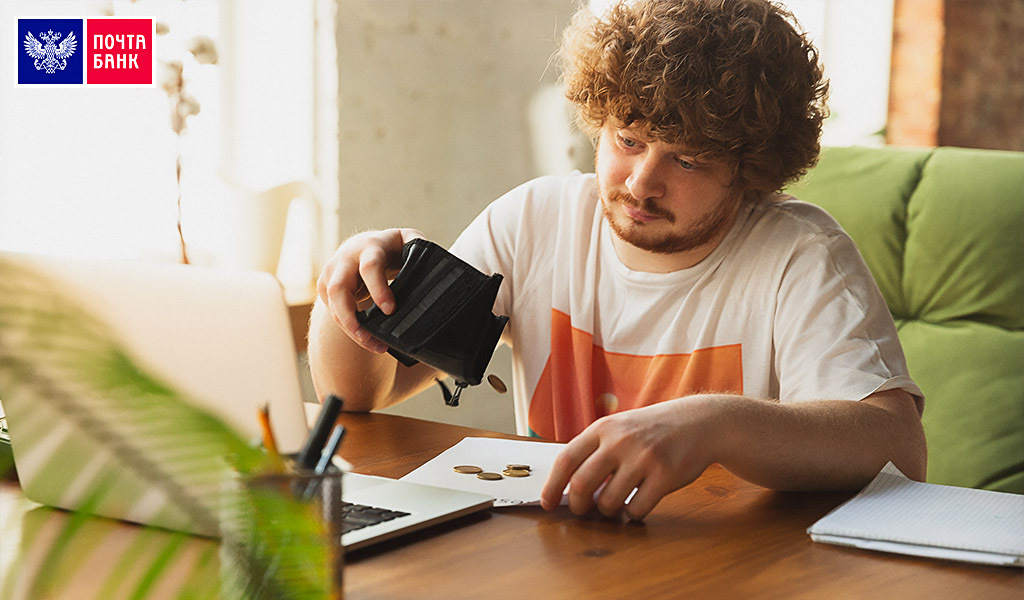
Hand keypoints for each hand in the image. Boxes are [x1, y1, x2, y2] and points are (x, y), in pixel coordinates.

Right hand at [316, 228, 424, 353]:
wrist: (362, 245)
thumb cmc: (391, 247)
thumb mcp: (408, 240)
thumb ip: (418, 246)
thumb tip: (429, 260)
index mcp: (370, 246)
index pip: (370, 267)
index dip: (378, 289)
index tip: (390, 310)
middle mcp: (346, 258)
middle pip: (338, 289)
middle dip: (351, 317)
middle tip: (370, 339)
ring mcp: (331, 273)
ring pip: (332, 305)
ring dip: (351, 329)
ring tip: (375, 345)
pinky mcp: (325, 287)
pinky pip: (333, 312)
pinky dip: (349, 329)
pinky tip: (368, 339)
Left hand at [539, 398, 717, 520]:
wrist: (698, 422)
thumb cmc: (652, 429)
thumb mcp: (619, 427)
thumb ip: (595, 450)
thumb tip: (567, 486)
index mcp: (603, 428)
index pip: (566, 459)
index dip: (552, 485)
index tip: (547, 503)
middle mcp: (620, 441)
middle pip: (583, 484)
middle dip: (578, 505)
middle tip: (583, 510)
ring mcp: (643, 458)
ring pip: (609, 502)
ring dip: (608, 511)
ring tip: (616, 503)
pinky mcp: (665, 475)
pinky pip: (637, 509)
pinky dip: (633, 513)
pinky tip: (638, 503)